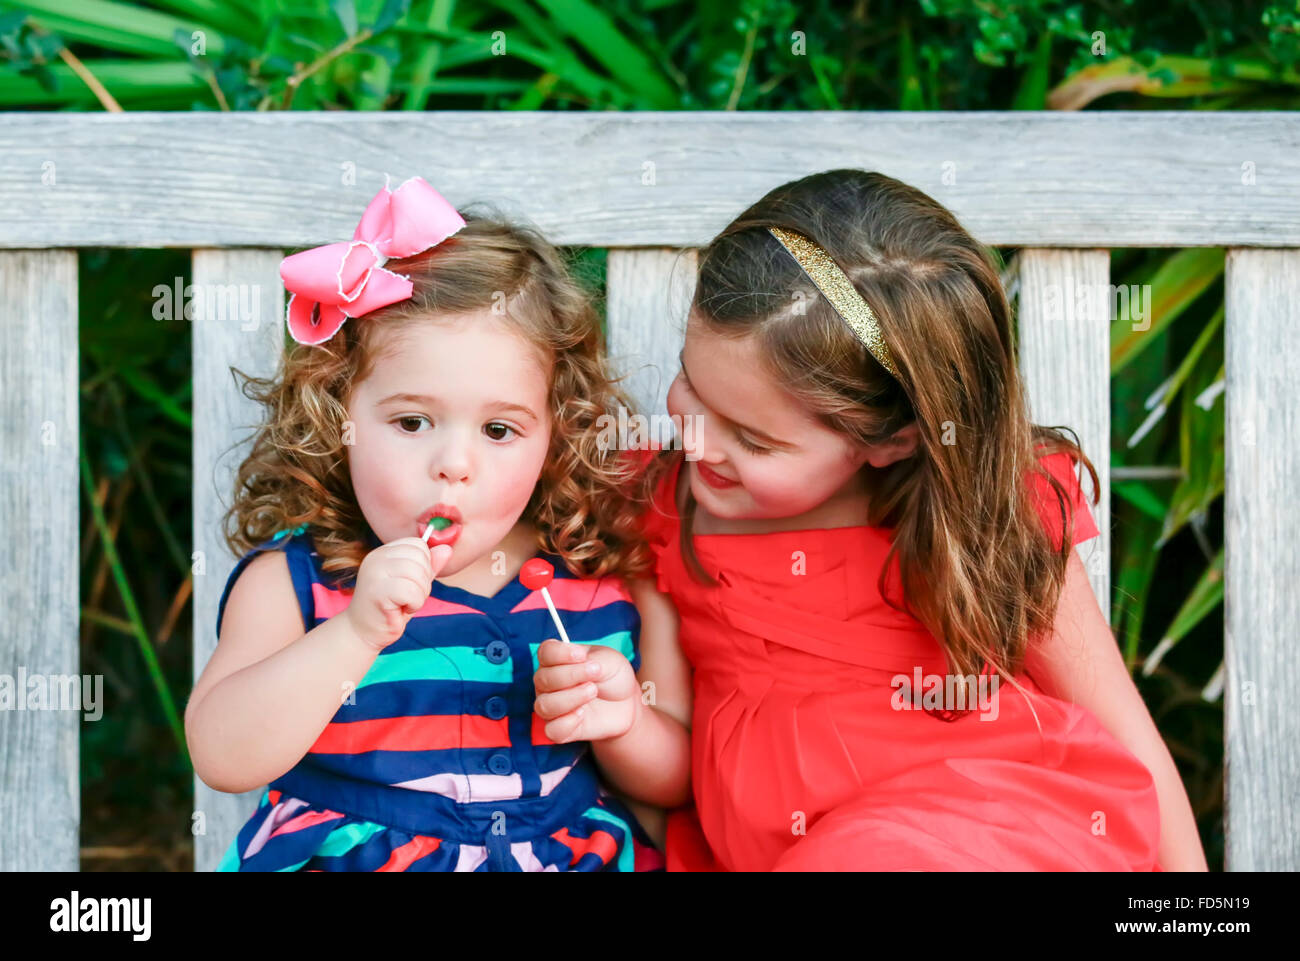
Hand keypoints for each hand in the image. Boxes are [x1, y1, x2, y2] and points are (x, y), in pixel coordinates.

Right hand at [343, 537, 452, 651]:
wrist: (363, 633)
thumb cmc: (390, 608)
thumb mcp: (414, 584)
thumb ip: (429, 566)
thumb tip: (447, 549)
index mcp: (384, 552)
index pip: (418, 544)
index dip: (424, 566)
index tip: (410, 583)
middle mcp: (377, 557)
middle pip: (420, 557)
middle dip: (423, 581)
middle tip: (407, 597)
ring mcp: (374, 572)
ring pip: (418, 574)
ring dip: (419, 595)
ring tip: (403, 603)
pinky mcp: (377, 590)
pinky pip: (412, 591)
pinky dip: (414, 604)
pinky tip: (400, 610)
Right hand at [533, 639, 640, 742]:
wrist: (626, 703)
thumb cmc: (612, 676)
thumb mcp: (610, 660)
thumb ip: (593, 660)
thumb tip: (581, 665)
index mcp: (556, 659)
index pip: (545, 652)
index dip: (560, 653)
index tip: (582, 655)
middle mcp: (547, 683)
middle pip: (543, 679)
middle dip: (571, 675)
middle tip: (595, 672)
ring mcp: (551, 706)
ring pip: (544, 705)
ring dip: (570, 698)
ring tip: (593, 691)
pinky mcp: (560, 729)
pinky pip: (552, 730)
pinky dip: (567, 722)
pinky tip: (583, 714)